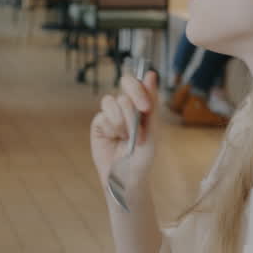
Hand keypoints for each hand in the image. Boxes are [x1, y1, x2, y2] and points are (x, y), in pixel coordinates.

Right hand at [90, 71, 159, 189]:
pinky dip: (112, 126)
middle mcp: (128, 106)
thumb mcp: (152, 130)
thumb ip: (152, 102)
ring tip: (126, 137)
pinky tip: (115, 138)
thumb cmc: (143, 158)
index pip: (140, 83)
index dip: (140, 89)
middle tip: (138, 116)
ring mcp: (112, 113)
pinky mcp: (99, 123)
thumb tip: (150, 74)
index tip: (145, 108)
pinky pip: (103, 114)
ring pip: (113, 100)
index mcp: (143, 106)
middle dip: (132, 101)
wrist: (126, 178)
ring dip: (123, 120)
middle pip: (126, 84)